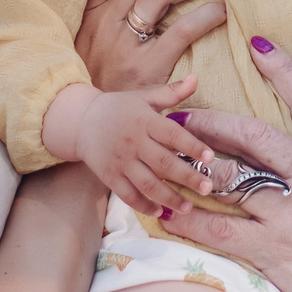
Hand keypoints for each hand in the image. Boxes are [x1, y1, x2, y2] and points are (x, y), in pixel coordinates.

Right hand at [42, 79, 212, 216]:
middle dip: (187, 177)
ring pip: (147, 184)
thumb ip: (172, 92)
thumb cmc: (120, 108)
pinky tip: (160, 212)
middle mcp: (133, 142)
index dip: (192, 146)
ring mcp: (120, 162)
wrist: (81, 120)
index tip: (210, 158)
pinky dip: (144, 206)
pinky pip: (128, 195)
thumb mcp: (145, 97)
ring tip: (188, 207)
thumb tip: (196, 78)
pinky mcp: (109, 176)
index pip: (173, 134)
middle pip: (164, 164)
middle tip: (207, 188)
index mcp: (145, 121)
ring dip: (169, 198)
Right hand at [78, 0, 227, 88]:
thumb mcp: (96, 39)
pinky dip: (206, 15)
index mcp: (91, 10)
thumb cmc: (101, 78)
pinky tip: (222, 11)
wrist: (94, 126)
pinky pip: (180, 30)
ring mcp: (123, 44)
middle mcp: (103, 22)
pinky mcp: (145, 69)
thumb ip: (116, 8)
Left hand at [162, 37, 291, 291]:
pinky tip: (170, 214)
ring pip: (231, 179)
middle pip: (252, 136)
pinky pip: (221, 231)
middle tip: (182, 115)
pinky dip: (191, 222)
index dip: (281, 69)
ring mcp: (290, 215)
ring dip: (195, 167)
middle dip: (212, 123)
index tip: (257, 44)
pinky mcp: (273, 250)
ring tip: (167, 158)